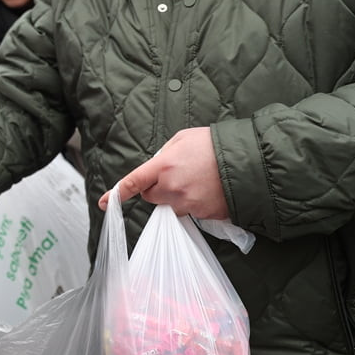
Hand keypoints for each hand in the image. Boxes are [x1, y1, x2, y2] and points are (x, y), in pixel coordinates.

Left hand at [97, 127, 227, 219]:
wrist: (249, 161)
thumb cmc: (215, 145)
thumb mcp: (183, 139)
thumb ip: (164, 155)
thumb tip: (155, 168)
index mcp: (164, 166)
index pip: (133, 182)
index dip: (117, 193)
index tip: (105, 202)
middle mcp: (172, 188)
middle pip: (150, 197)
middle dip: (156, 189)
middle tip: (176, 175)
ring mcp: (189, 204)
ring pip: (172, 205)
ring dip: (178, 196)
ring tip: (198, 179)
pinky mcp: (204, 215)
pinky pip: (191, 212)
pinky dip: (196, 202)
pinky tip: (209, 189)